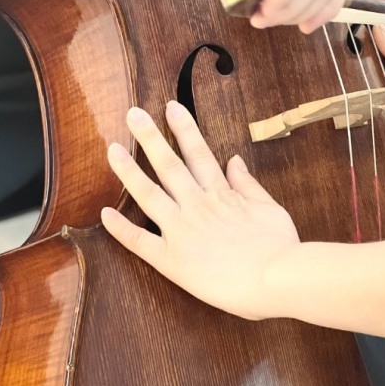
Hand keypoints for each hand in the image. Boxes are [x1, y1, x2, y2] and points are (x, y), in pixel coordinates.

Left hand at [101, 102, 298, 317]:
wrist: (278, 277)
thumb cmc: (281, 246)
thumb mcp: (270, 207)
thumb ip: (247, 184)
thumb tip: (233, 161)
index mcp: (222, 194)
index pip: (198, 153)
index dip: (183, 129)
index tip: (171, 108)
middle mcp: (198, 206)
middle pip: (169, 164)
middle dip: (150, 136)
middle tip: (133, 114)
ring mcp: (182, 230)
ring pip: (149, 194)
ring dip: (128, 171)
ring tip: (112, 149)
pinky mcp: (172, 260)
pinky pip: (140, 241)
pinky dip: (120, 229)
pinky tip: (104, 214)